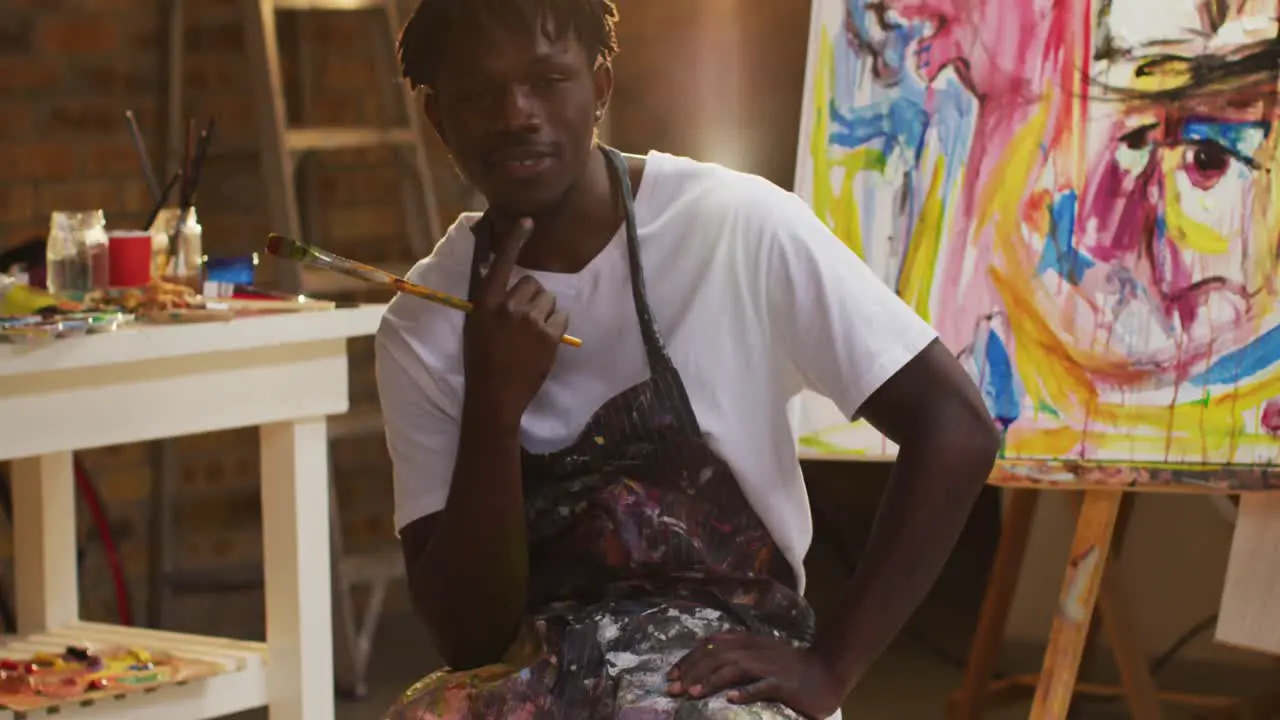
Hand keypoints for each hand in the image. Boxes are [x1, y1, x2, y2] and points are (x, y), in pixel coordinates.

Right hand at [464, 217, 569, 423]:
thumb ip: (491, 303)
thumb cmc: (481, 362)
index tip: (527, 221)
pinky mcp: (549, 336)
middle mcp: (507, 306)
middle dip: (531, 298)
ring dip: (544, 313)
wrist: (494, 396)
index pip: (501, 263)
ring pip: (549, 300)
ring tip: (532, 334)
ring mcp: (530, 321)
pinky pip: (561, 317)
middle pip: (532, 283)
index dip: (515, 240)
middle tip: (522, 320)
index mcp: (485, 303)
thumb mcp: (477, 326)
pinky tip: (543, 342)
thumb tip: (505, 283)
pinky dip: (556, 328)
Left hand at [667, 632, 844, 719]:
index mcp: (748, 642)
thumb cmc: (790, 666)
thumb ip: (736, 652)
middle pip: (717, 655)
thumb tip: (705, 655)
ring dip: (711, 680)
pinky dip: (746, 691)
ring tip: (693, 693)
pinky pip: (763, 686)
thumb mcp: (760, 652)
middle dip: (692, 671)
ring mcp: (770, 666)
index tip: (671, 675)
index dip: (689, 659)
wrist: (826, 671)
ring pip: (735, 668)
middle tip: (673, 688)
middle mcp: (755, 650)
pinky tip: (731, 699)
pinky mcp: (784, 684)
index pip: (711, 645)